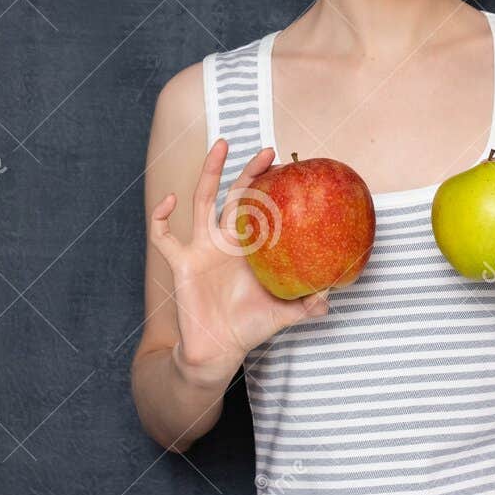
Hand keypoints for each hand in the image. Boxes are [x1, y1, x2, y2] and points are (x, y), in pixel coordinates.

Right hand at [148, 139, 328, 387]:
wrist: (219, 349)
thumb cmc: (250, 327)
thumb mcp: (285, 314)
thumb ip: (308, 305)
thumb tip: (333, 297)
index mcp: (250, 248)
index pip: (260, 208)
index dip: (271, 189)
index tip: (286, 167)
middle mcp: (226, 241)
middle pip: (235, 195)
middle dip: (247, 171)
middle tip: (266, 150)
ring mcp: (202, 248)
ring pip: (202, 201)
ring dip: (209, 172)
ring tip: (221, 145)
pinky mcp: (181, 262)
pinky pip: (164, 236)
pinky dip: (161, 217)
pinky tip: (170, 201)